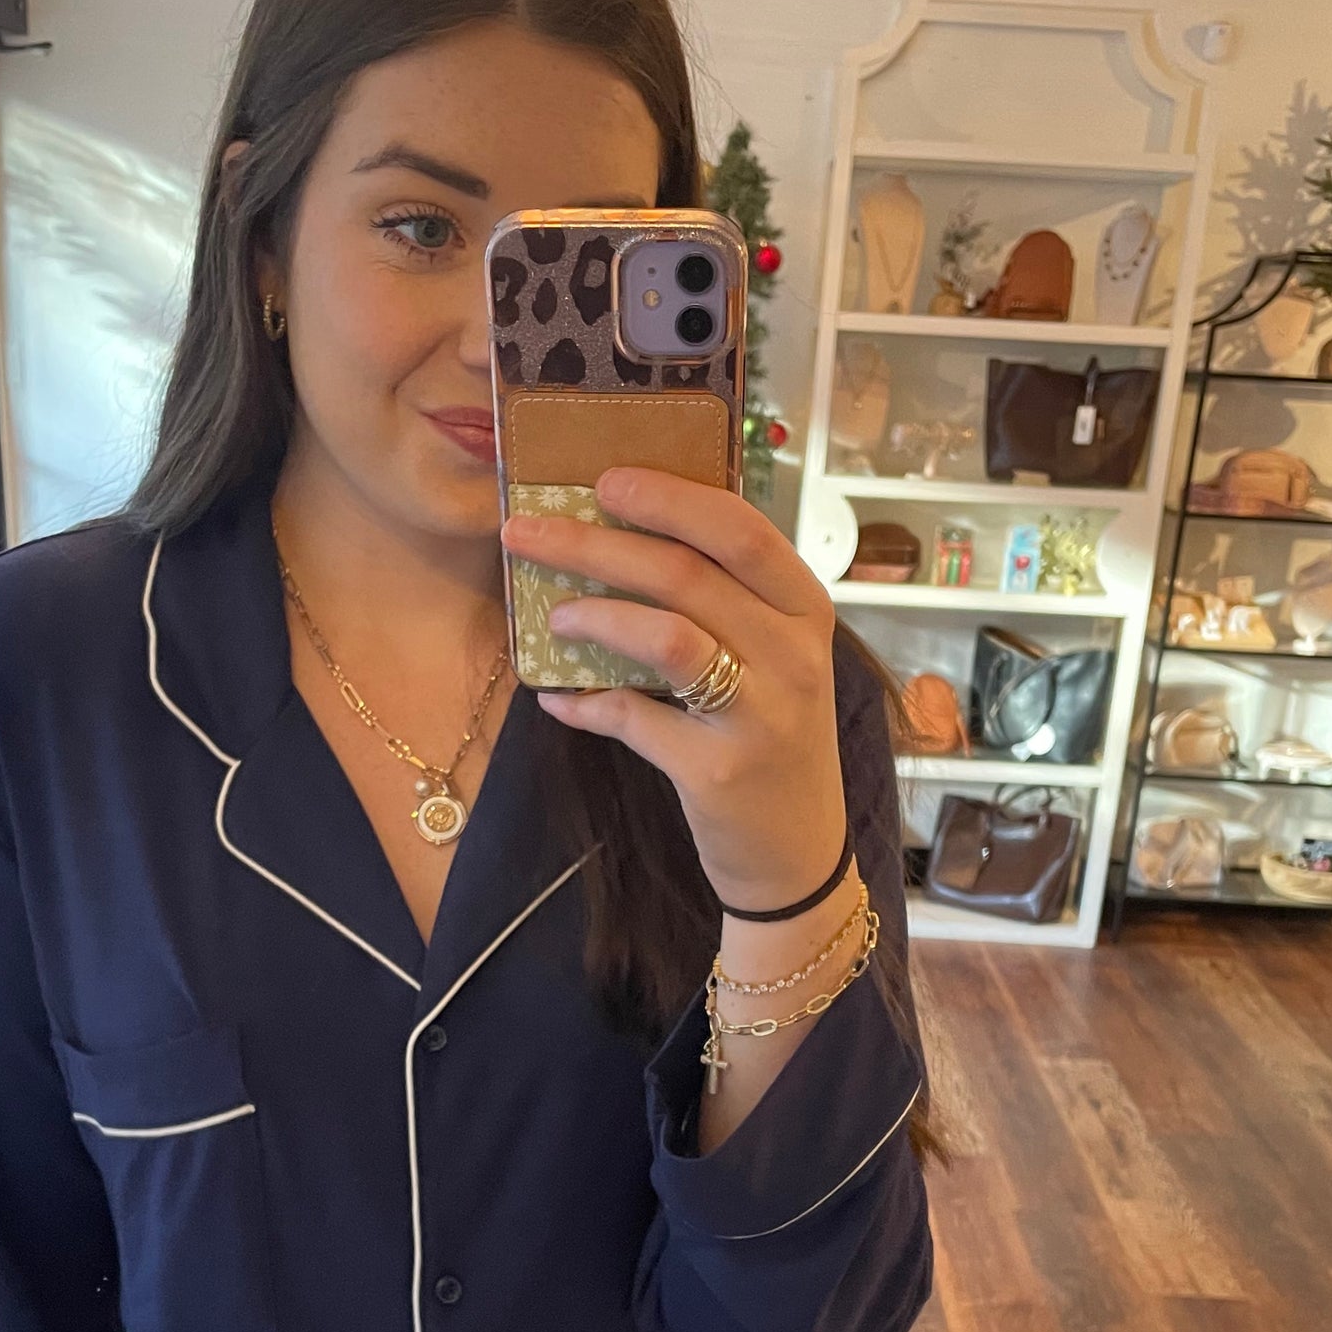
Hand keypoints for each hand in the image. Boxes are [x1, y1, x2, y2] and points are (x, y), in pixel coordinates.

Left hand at [499, 467, 846, 911]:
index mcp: (804, 609)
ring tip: (553, 614)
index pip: (740, 529)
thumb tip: (625, 537)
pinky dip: (586, 705)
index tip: (604, 480)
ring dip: (594, 616)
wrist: (796, 852)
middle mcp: (792, 654)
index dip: (668, 498)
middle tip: (527, 531)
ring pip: (666, 636)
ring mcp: (760, 714)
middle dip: (594, 543)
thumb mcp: (772, 657)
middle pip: (685, 573)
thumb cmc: (772, 737)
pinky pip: (634, 719)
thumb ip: (724, 600)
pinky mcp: (718, 770)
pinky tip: (558, 700)